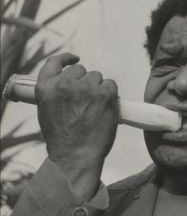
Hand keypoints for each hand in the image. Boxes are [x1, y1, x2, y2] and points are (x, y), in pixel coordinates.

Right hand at [35, 53, 118, 198]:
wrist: (76, 156)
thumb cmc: (63, 139)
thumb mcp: (48, 112)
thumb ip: (56, 94)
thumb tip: (71, 85)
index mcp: (46, 88)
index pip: (54, 63)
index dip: (66, 59)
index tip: (74, 58)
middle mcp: (65, 84)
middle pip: (80, 70)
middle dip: (84, 82)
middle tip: (87, 101)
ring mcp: (86, 87)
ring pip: (96, 77)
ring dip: (98, 88)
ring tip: (95, 108)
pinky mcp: (105, 93)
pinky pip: (111, 84)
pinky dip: (110, 93)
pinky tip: (106, 107)